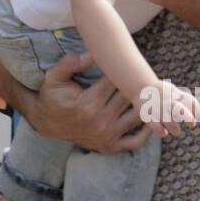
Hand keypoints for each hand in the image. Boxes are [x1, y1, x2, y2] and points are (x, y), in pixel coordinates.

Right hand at [27, 50, 151, 152]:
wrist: (46, 123)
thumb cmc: (52, 97)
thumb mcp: (54, 77)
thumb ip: (70, 63)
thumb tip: (92, 53)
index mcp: (88, 104)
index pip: (116, 82)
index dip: (124, 70)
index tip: (129, 62)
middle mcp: (100, 122)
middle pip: (129, 98)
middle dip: (138, 85)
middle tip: (147, 74)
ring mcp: (106, 136)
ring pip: (137, 117)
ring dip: (148, 105)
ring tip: (154, 92)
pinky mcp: (109, 147)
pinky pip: (135, 142)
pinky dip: (147, 133)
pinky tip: (151, 119)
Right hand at [137, 78, 199, 136]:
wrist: (142, 88)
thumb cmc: (164, 93)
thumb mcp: (176, 92)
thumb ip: (188, 101)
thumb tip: (198, 112)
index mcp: (175, 95)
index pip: (187, 100)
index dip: (194, 106)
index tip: (197, 113)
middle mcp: (167, 101)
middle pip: (178, 108)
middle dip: (187, 117)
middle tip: (192, 124)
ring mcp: (158, 108)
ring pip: (167, 118)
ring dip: (173, 126)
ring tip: (177, 132)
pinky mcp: (149, 115)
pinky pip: (154, 124)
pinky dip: (160, 130)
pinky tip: (164, 133)